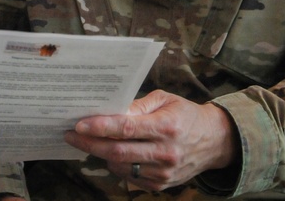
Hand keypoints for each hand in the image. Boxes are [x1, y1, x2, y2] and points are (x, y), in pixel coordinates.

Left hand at [63, 90, 237, 191]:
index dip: (100, 127)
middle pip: (118, 151)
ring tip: (90, 141)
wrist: (214, 142)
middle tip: (71, 135)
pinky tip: (111, 153)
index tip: (80, 124)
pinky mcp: (162, 185)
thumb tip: (111, 110)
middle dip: (89, 143)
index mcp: (167, 127)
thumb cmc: (185, 115)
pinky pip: (129, 178)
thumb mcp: (165, 100)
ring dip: (101, 154)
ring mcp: (164, 173)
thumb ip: (138, 105)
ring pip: (121, 166)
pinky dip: (116, 165)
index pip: (127, 129)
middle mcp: (165, 152)